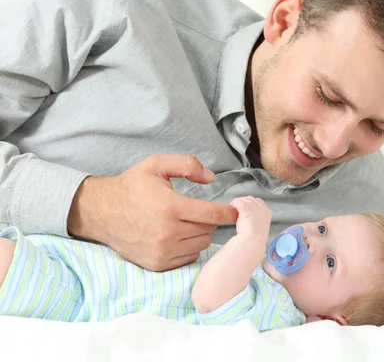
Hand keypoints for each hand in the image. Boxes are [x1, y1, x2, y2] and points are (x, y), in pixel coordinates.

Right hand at [67, 154, 237, 270]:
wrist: (100, 212)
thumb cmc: (131, 186)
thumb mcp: (156, 164)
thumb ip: (187, 164)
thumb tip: (211, 178)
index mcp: (170, 207)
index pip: (214, 214)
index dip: (230, 212)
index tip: (238, 210)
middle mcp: (168, 232)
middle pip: (209, 229)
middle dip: (207, 218)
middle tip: (195, 210)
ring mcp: (162, 252)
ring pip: (201, 244)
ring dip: (199, 233)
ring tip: (184, 222)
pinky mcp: (158, 264)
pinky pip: (189, 258)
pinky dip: (189, 247)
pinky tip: (177, 236)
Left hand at [230, 196, 271, 241]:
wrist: (252, 241)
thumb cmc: (254, 237)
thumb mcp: (259, 225)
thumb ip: (256, 217)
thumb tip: (249, 214)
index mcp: (267, 211)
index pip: (258, 201)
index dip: (250, 204)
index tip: (245, 210)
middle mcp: (262, 207)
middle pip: (250, 199)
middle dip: (243, 202)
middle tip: (238, 209)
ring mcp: (254, 207)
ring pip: (243, 199)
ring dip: (238, 203)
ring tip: (234, 210)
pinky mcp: (246, 208)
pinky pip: (237, 201)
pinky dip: (234, 204)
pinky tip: (232, 208)